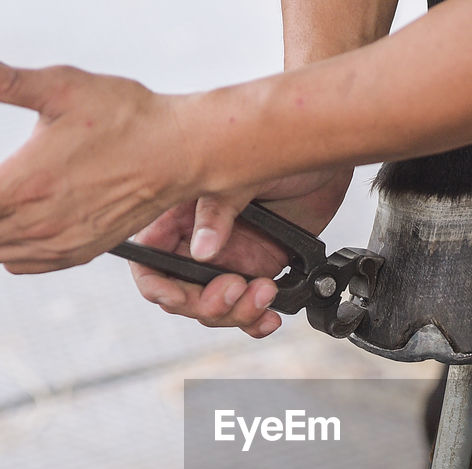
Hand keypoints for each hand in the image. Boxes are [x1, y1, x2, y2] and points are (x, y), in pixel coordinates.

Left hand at [0, 55, 191, 273]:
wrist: (179, 152)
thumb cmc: (126, 116)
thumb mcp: (62, 86)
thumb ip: (5, 82)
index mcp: (25, 187)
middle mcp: (40, 226)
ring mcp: (61, 245)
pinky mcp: (81, 253)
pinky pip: (23, 264)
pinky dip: (6, 245)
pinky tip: (23, 211)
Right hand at [131, 167, 352, 337]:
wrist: (323, 155)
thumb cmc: (279, 144)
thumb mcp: (241, 170)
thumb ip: (217, 209)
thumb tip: (202, 248)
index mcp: (177, 213)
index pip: (148, 260)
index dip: (157, 286)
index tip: (180, 296)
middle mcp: (198, 239)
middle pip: (183, 294)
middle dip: (209, 303)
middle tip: (238, 287)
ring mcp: (228, 258)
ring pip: (216, 307)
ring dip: (239, 312)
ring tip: (265, 292)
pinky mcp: (258, 269)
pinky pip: (247, 307)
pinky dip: (256, 320)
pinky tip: (270, 316)